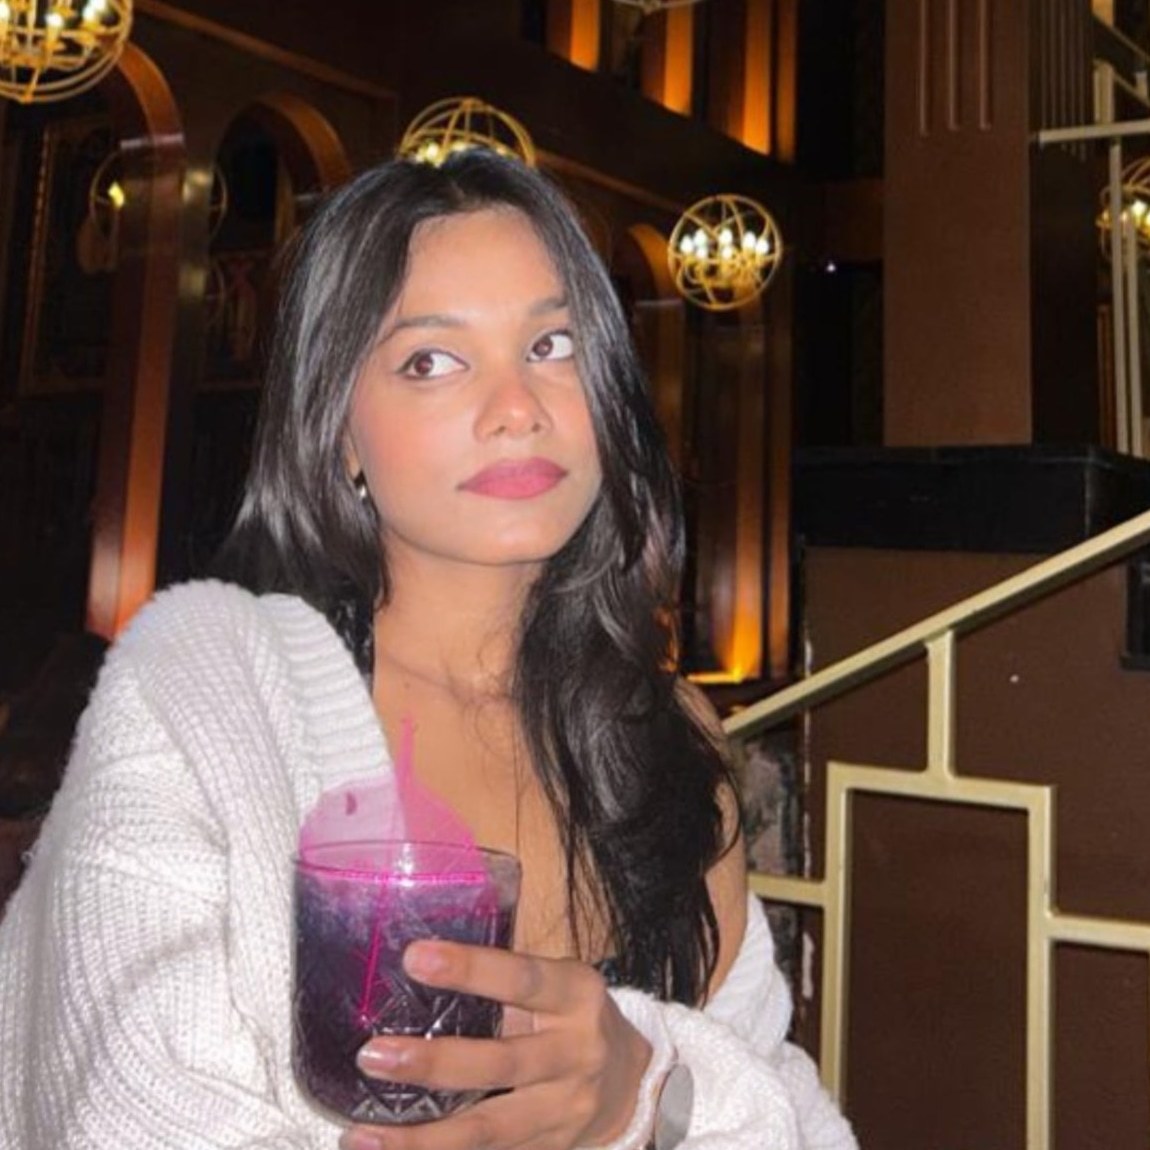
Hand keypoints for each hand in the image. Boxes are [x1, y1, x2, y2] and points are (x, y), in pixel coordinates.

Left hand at [339, 940, 651, 1149]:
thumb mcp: (557, 983)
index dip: (470, 968)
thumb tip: (417, 960)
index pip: (522, 979)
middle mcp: (575, 1054)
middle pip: (501, 1063)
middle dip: (434, 1063)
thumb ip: (505, 978)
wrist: (632, 1082)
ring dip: (421, 1139)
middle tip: (373, 1055)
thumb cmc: (573, 1015)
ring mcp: (564, 1111)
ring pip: (488, 1130)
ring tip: (362, 1134)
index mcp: (575, 996)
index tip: (415, 957)